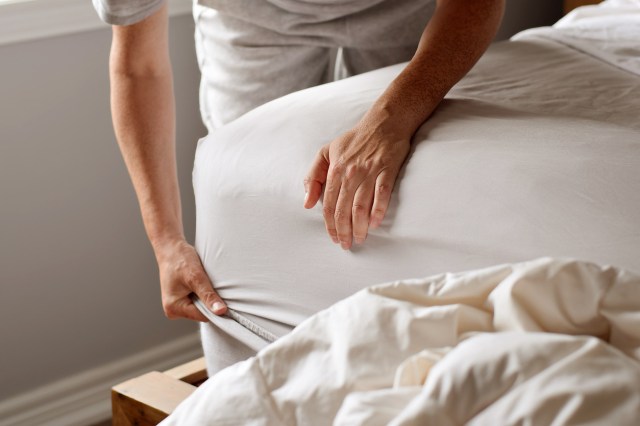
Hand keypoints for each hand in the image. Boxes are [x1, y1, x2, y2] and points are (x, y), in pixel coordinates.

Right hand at [155, 238, 226, 321]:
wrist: (171, 248)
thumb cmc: (180, 259)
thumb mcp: (196, 277)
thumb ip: (208, 295)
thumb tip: (221, 311)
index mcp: (174, 308)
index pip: (202, 316)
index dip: (216, 309)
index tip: (229, 302)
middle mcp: (174, 310)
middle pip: (202, 313)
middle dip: (210, 302)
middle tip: (215, 287)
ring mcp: (178, 305)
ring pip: (202, 307)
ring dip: (208, 297)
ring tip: (206, 283)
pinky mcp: (183, 299)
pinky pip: (199, 301)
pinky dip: (204, 293)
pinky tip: (204, 284)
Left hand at [304, 111, 410, 248]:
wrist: (384, 122)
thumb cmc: (355, 139)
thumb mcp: (327, 152)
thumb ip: (314, 176)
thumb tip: (307, 203)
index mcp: (335, 170)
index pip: (328, 204)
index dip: (329, 224)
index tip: (334, 237)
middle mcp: (350, 173)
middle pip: (343, 209)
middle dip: (343, 231)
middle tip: (347, 245)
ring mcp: (369, 172)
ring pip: (361, 206)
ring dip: (359, 226)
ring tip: (360, 239)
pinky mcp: (387, 170)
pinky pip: (382, 194)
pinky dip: (378, 210)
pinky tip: (375, 224)